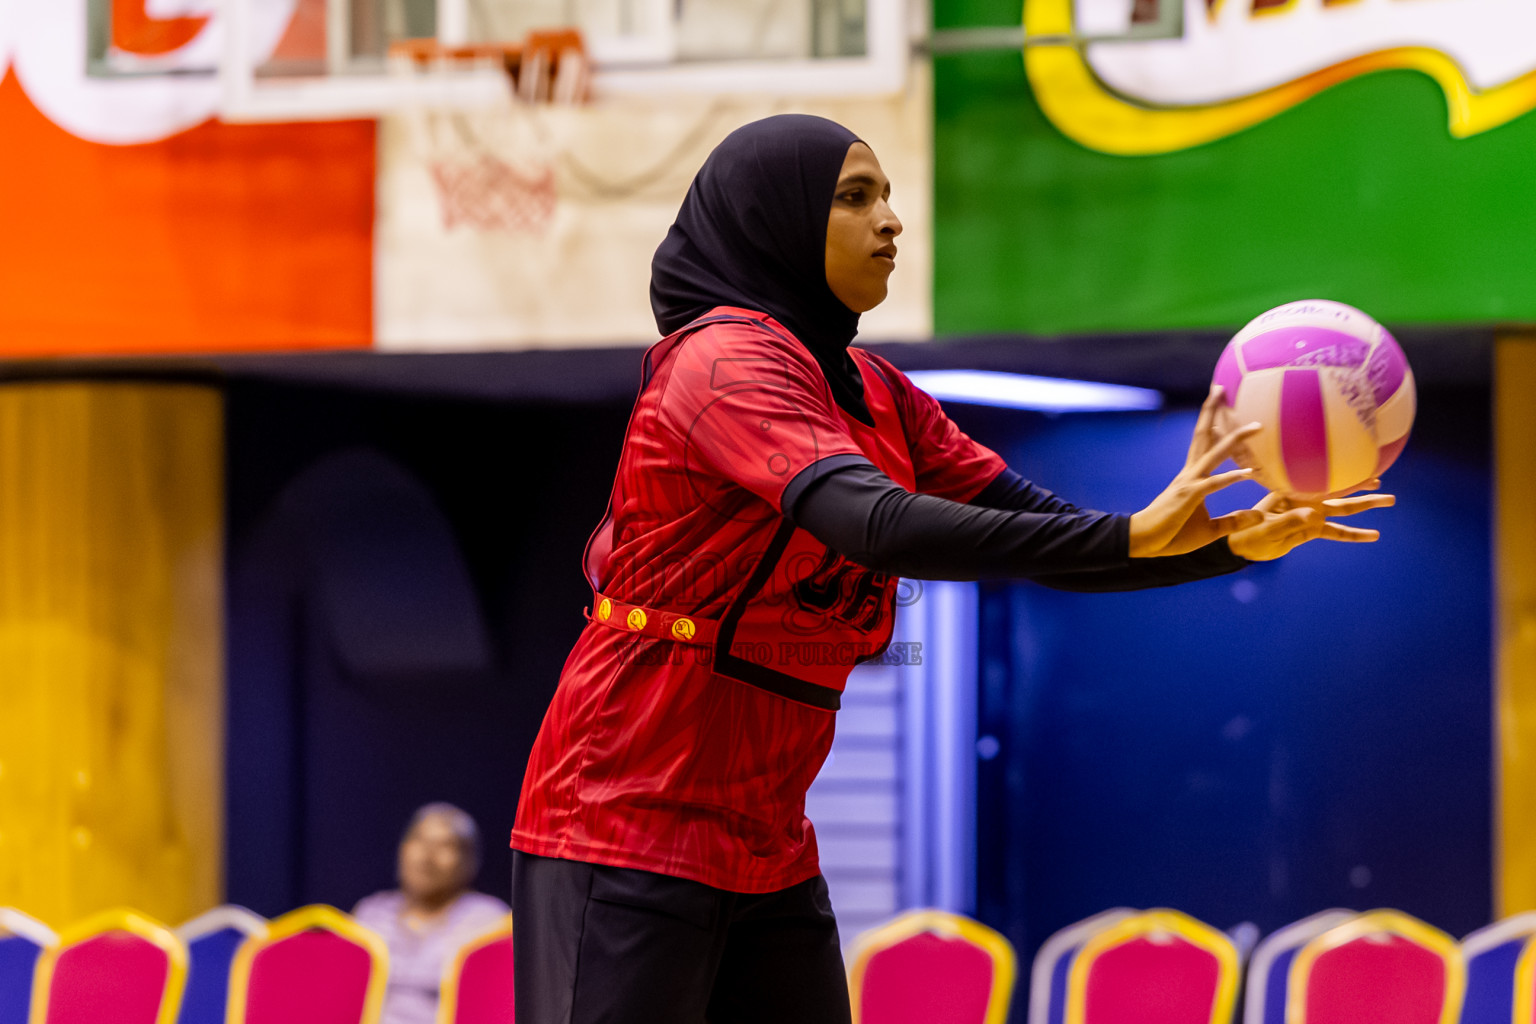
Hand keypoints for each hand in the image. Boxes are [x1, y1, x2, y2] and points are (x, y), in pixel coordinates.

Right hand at [1128, 385, 1265, 557]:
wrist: (1142, 541)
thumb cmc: (1171, 535)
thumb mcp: (1210, 530)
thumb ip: (1234, 521)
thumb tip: (1259, 517)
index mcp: (1192, 476)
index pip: (1203, 442)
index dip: (1211, 421)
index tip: (1219, 400)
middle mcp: (1190, 473)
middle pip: (1203, 435)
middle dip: (1213, 410)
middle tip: (1220, 387)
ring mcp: (1188, 483)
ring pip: (1214, 454)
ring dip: (1235, 439)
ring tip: (1256, 427)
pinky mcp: (1188, 497)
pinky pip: (1213, 484)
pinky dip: (1231, 477)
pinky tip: (1249, 472)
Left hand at [1226, 482, 1395, 560]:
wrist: (1241, 546)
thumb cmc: (1247, 533)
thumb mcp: (1264, 529)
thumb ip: (1287, 523)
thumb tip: (1314, 517)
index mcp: (1291, 494)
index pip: (1321, 481)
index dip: (1340, 473)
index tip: (1360, 464)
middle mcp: (1304, 501)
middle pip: (1338, 492)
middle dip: (1362, 486)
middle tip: (1383, 479)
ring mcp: (1310, 515)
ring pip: (1342, 509)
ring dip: (1365, 504)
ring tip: (1389, 499)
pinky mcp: (1311, 530)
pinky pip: (1336, 532)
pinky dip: (1354, 534)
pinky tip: (1373, 535)